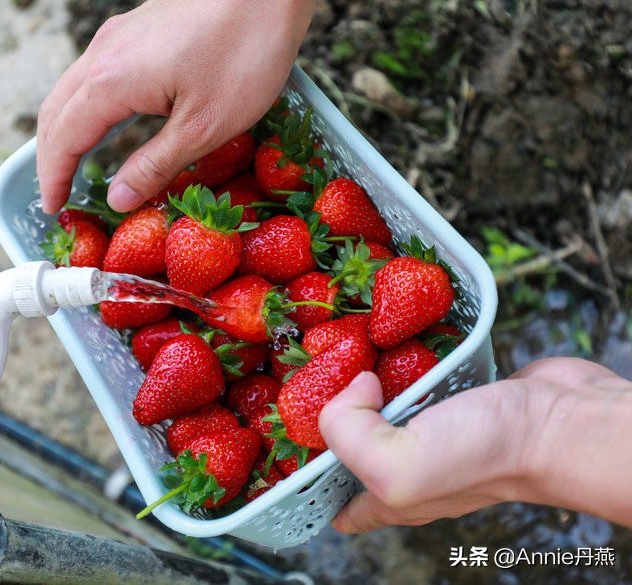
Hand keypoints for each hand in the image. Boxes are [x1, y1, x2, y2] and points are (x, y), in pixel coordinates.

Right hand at [36, 0, 316, 213]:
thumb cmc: (245, 52)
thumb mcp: (203, 126)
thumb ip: (155, 165)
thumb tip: (117, 199)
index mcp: (111, 81)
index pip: (64, 138)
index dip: (55, 176)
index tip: (52, 207)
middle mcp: (104, 53)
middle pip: (56, 111)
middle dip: (51, 155)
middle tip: (57, 192)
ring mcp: (120, 36)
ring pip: (71, 88)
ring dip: (65, 129)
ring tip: (73, 164)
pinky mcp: (139, 29)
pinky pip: (94, 72)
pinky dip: (85, 105)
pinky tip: (105, 120)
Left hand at [318, 357, 631, 532]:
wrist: (558, 420)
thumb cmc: (485, 455)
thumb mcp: (396, 465)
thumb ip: (348, 430)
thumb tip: (351, 385)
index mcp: (385, 495)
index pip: (329, 499)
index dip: (300, 476)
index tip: (279, 437)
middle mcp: (403, 464)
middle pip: (347, 442)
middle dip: (323, 413)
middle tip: (304, 376)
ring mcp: (427, 427)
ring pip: (376, 404)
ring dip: (356, 379)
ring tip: (333, 349)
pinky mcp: (448, 393)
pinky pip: (408, 374)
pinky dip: (394, 359)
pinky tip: (382, 338)